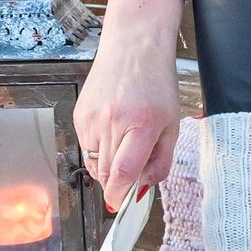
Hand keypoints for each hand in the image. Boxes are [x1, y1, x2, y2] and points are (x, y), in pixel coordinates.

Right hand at [74, 0, 183, 212]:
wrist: (134, 45)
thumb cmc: (157, 83)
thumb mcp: (171, 123)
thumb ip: (161, 160)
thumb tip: (144, 188)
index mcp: (142, 125)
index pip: (123, 172)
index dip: (120, 194)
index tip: (120, 204)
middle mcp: (113, 122)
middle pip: (106, 172)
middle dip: (117, 182)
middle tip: (130, 173)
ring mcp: (92, 118)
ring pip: (93, 163)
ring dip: (106, 167)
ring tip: (123, 144)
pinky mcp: (79, 114)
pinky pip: (85, 146)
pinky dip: (97, 149)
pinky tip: (112, 130)